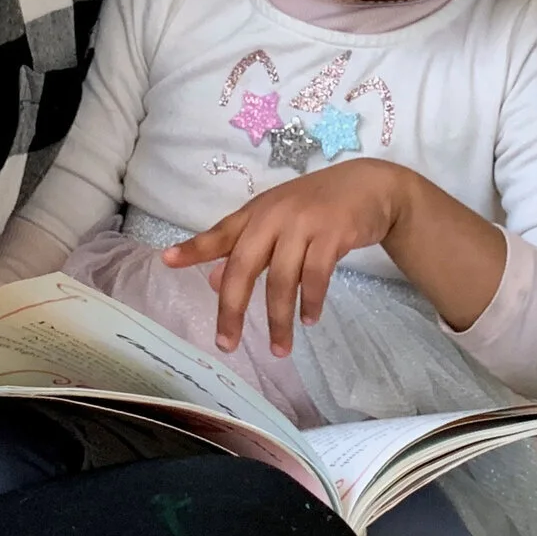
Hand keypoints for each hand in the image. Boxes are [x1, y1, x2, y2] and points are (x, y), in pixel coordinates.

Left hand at [160, 159, 412, 355]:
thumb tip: (215, 282)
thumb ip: (246, 248)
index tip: (166, 261)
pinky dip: (311, 303)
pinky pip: (316, 278)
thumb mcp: (278, 220)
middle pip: (245, 266)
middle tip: (226, 344)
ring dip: (279, 319)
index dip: (194, 248)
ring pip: (282, 280)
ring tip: (279, 348)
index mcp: (257, 212)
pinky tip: (310, 319)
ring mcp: (304, 224)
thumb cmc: (317, 205)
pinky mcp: (333, 234)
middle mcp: (274, 216)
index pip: (220, 232)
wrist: (370, 187)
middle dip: (233, 308)